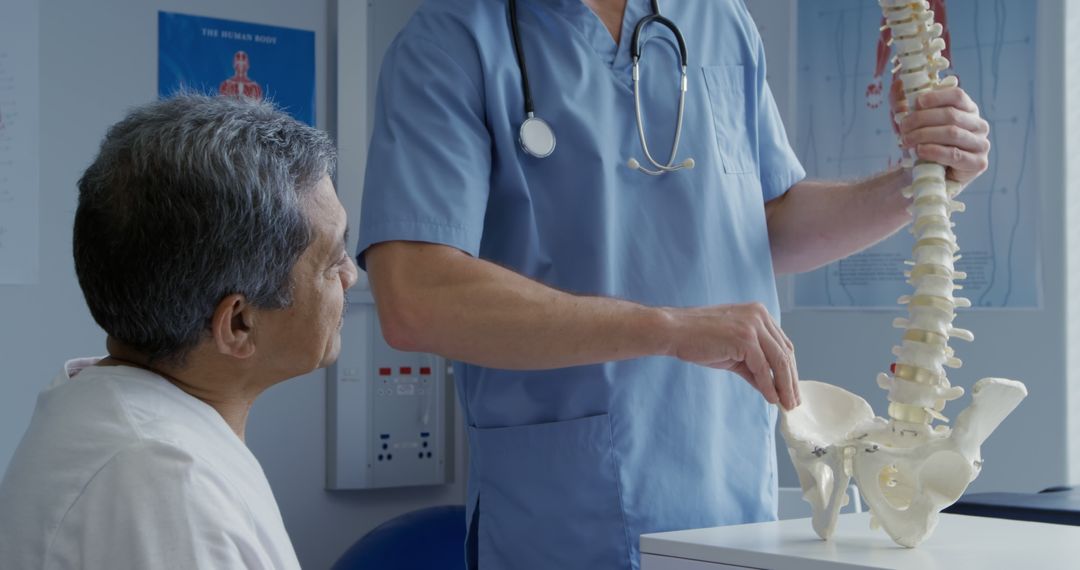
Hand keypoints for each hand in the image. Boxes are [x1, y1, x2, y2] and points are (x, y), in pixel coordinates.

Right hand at [665, 302, 799, 410]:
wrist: (674, 331)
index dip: (789, 369)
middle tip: (793, 402)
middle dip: (791, 380)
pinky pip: (763, 367)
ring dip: (784, 386)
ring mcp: (753, 325)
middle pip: (785, 353)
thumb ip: (752, 365)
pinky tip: (771, 399)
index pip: (783, 345)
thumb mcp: (732, 351)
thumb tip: (769, 387)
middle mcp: (760, 315)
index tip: (791, 389)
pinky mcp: (745, 338)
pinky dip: (768, 386)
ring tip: (786, 404)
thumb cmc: (698, 339)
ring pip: (779, 361)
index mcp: (759, 313)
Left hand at [895, 86, 990, 185]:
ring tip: (906, 140)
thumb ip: (902, 103)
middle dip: (922, 119)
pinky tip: (920, 151)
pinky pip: (954, 154)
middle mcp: (979, 125)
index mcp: (968, 110)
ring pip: (951, 133)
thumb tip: (897, 83)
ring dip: (924, 135)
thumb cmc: (921, 145)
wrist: (924, 176)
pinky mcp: (978, 163)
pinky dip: (934, 151)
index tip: (916, 102)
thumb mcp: (909, 123)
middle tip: (903, 127)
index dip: (936, 96)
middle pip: (951, 115)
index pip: (957, 95)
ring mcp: (981, 144)